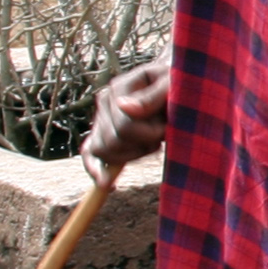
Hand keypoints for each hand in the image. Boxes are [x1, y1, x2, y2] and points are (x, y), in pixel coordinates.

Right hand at [81, 58, 170, 174]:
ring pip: (103, 151)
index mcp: (119, 88)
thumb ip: (152, 96)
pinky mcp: (104, 132)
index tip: (168, 126)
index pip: (126, 127)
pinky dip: (96, 169)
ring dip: (132, 154)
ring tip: (152, 142)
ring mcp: (102, 118)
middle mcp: (104, 102)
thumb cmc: (177, 83)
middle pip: (113, 141)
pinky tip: (109, 185)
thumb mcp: (173, 84)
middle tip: (163, 134)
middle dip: (143, 145)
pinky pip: (89, 153)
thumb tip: (123, 107)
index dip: (152, 134)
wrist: (175, 85)